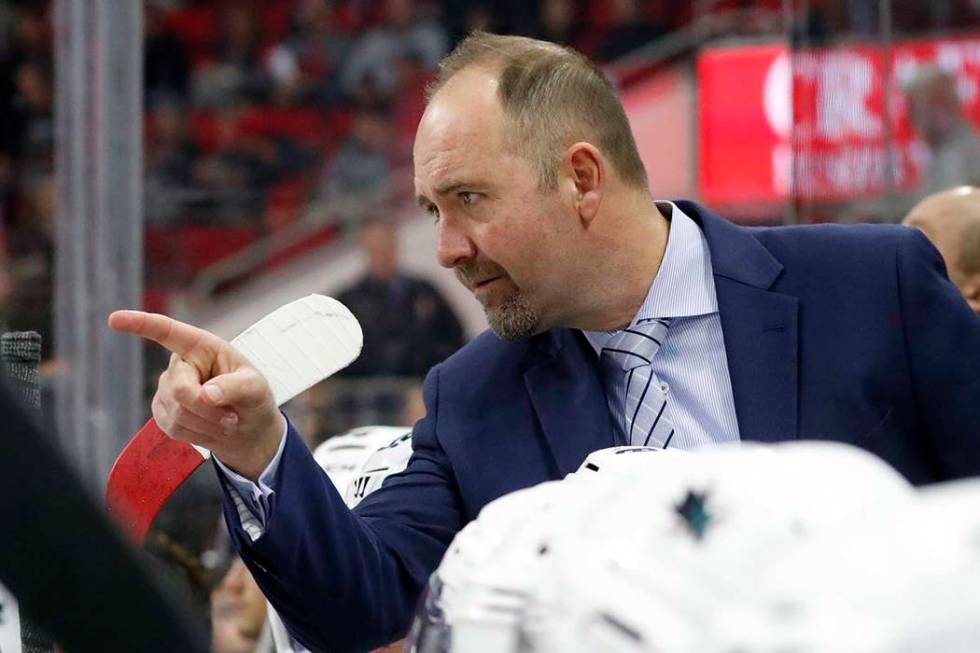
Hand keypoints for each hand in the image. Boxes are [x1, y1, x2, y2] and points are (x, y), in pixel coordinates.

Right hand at [108, 310, 285, 480]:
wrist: (247, 429)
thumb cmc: (252, 397)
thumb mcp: (255, 388)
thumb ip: (235, 387)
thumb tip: (206, 394)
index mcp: (200, 346)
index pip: (167, 332)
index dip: (140, 324)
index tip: (114, 319)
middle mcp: (179, 365)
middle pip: (180, 390)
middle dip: (209, 409)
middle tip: (233, 416)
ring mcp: (166, 389)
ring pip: (178, 412)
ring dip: (208, 423)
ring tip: (227, 421)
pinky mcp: (162, 412)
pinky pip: (174, 428)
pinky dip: (199, 434)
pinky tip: (211, 428)